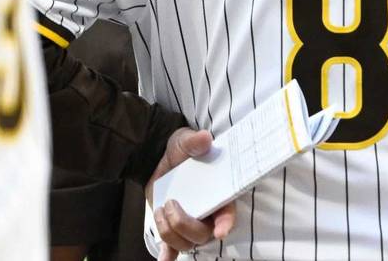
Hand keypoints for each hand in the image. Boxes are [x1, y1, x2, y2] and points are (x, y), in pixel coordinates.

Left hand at [145, 127, 235, 260]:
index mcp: (218, 194)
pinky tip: (163, 260)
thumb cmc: (180, 151)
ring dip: (169, 232)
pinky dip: (168, 255)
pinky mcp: (173, 228)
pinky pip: (172, 249)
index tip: (221, 230)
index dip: (226, 222)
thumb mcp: (184, 142)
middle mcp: (207, 213)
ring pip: (185, 243)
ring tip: (160, 210)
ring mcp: (190, 222)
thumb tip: (204, 138)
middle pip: (202, 234)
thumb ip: (194, 142)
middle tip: (170, 205)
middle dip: (184, 225)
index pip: (228, 213)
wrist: (159, 157)